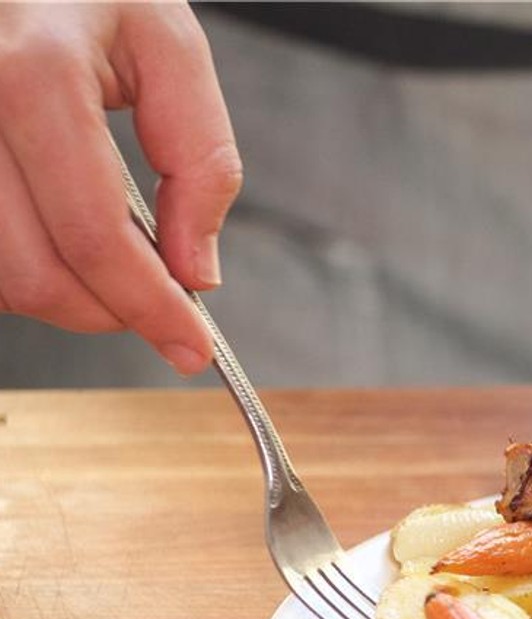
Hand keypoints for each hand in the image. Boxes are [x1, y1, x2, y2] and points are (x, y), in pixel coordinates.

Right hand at [0, 2, 240, 373]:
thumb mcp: (169, 49)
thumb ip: (199, 160)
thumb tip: (195, 271)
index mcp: (33, 74)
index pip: (93, 234)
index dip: (149, 307)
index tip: (192, 346)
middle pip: (31, 270)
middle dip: (107, 310)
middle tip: (158, 305)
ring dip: (63, 295)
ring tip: (112, 262)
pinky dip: (24, 266)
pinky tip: (61, 240)